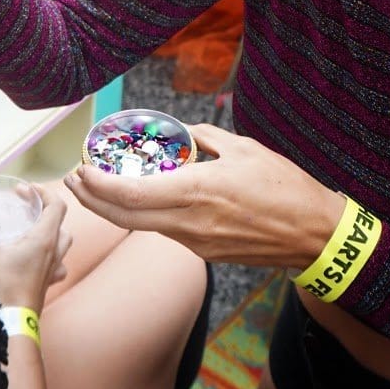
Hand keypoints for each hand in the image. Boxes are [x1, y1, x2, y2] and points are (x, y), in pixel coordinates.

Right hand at [0, 185, 70, 308]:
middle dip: (45, 210)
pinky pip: (57, 262)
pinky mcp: (48, 282)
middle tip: (26, 208)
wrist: (12, 323)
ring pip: (62, 242)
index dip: (43, 192)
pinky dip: (48, 254)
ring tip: (29, 229)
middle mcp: (54, 251)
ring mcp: (53, 268)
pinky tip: (32, 257)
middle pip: (60, 222)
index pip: (57, 205)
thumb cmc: (3, 288)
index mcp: (44, 239)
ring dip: (50, 231)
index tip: (26, 190)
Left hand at [62, 124, 345, 268]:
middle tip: (74, 180)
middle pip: (125, 217)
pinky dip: (146, 216)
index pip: (132, 195)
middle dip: (92, 200)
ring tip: (99, 187)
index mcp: (197, 191)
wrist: (315, 236)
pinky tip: (142, 200)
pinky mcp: (206, 253)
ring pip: (143, 227)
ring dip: (116, 209)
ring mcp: (197, 243)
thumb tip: (186, 135)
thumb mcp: (245, 148)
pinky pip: (166, 232)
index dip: (98, 186)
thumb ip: (207, 138)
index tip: (80, 169)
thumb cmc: (286, 188)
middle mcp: (190, 222)